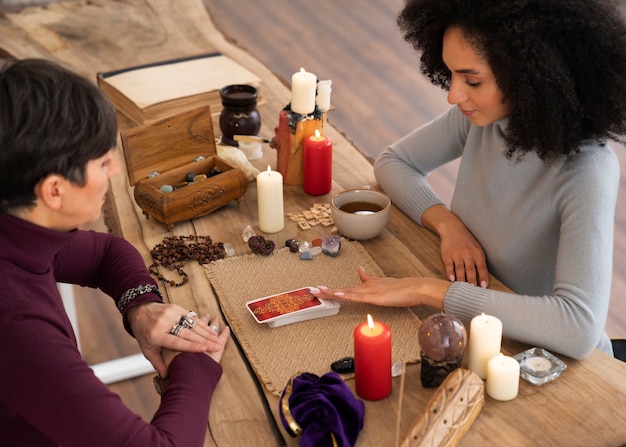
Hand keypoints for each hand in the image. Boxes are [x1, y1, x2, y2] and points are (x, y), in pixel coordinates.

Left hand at [127, 302, 223, 376]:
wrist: (140, 311)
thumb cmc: (144, 333)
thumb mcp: (147, 349)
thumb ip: (158, 363)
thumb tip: (168, 377)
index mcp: (156, 335)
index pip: (177, 342)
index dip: (192, 346)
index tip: (205, 350)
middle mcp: (164, 323)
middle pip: (188, 333)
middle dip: (205, 340)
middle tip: (217, 346)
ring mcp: (171, 313)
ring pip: (192, 324)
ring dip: (206, 332)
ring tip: (217, 340)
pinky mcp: (176, 307)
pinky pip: (192, 317)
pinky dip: (202, 324)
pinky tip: (210, 330)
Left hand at [310, 266, 449, 308]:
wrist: (414, 287)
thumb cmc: (400, 288)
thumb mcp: (382, 283)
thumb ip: (369, 278)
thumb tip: (359, 269)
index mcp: (366, 286)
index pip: (346, 288)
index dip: (332, 289)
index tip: (320, 289)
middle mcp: (365, 287)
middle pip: (342, 290)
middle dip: (327, 291)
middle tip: (312, 290)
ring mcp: (369, 291)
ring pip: (347, 292)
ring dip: (332, 292)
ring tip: (319, 291)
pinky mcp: (374, 296)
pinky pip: (358, 296)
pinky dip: (346, 294)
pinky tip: (337, 293)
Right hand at [422, 205, 488, 287]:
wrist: (452, 229)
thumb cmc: (467, 242)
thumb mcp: (476, 249)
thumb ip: (479, 262)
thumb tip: (482, 279)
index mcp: (477, 253)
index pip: (481, 267)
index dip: (483, 277)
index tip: (484, 287)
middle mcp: (468, 254)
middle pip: (470, 270)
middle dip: (472, 280)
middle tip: (473, 290)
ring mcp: (457, 254)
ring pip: (459, 269)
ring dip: (461, 279)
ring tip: (462, 288)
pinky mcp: (447, 255)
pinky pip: (449, 266)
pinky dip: (450, 273)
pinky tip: (451, 279)